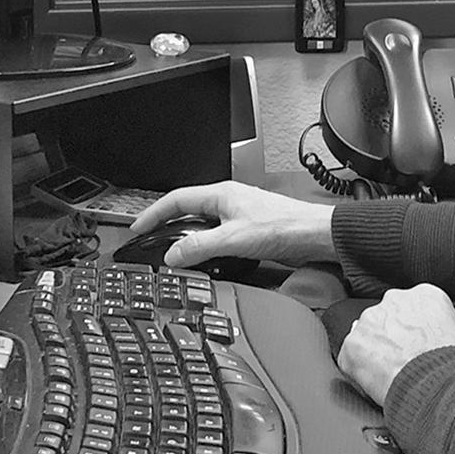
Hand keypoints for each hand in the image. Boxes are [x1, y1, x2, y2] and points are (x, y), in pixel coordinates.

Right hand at [127, 180, 335, 268]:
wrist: (316, 235)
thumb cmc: (285, 227)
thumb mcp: (234, 239)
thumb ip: (200, 247)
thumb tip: (173, 255)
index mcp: (221, 195)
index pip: (176, 199)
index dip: (153, 213)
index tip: (138, 227)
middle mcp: (229, 201)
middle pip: (187, 210)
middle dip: (166, 224)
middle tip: (150, 240)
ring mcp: (239, 215)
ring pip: (203, 224)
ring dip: (186, 237)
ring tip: (172, 252)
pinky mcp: (250, 230)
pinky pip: (217, 235)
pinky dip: (204, 245)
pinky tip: (206, 258)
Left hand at [337, 284, 454, 407]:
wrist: (443, 388)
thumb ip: (450, 329)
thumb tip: (452, 341)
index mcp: (425, 295)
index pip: (414, 308)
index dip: (416, 330)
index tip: (419, 344)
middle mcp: (394, 301)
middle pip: (388, 318)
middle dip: (394, 338)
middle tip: (405, 362)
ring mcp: (370, 322)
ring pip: (368, 336)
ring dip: (377, 353)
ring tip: (393, 377)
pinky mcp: (352, 347)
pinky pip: (351, 360)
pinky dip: (360, 374)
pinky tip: (378, 386)